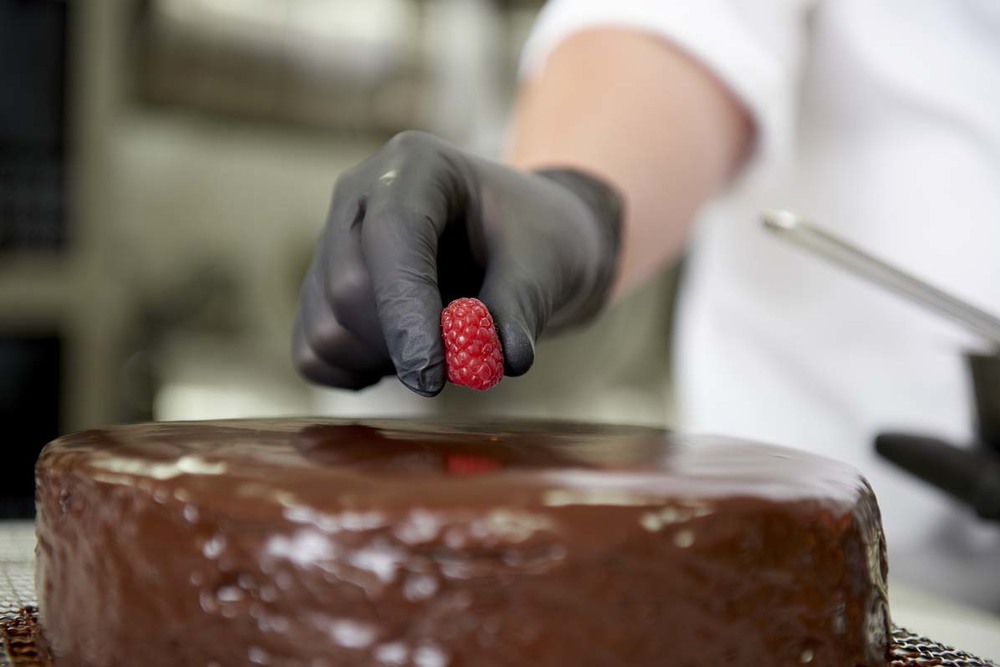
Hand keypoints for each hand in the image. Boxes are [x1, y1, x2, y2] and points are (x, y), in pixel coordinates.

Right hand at [293, 131, 621, 395]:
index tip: (434, 375)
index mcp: (416, 165)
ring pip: (327, 329)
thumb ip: (519, 308)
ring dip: (386, 361)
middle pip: (349, 287)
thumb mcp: (547, 265)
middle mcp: (359, 196)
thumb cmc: (537, 241)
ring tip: (444, 343)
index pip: (392, 234)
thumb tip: (501, 359)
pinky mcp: (320, 290)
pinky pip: (315, 352)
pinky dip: (357, 373)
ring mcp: (331, 242)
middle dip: (405, 342)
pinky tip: (405, 358)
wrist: (522, 242)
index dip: (407, 309)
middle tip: (464, 359)